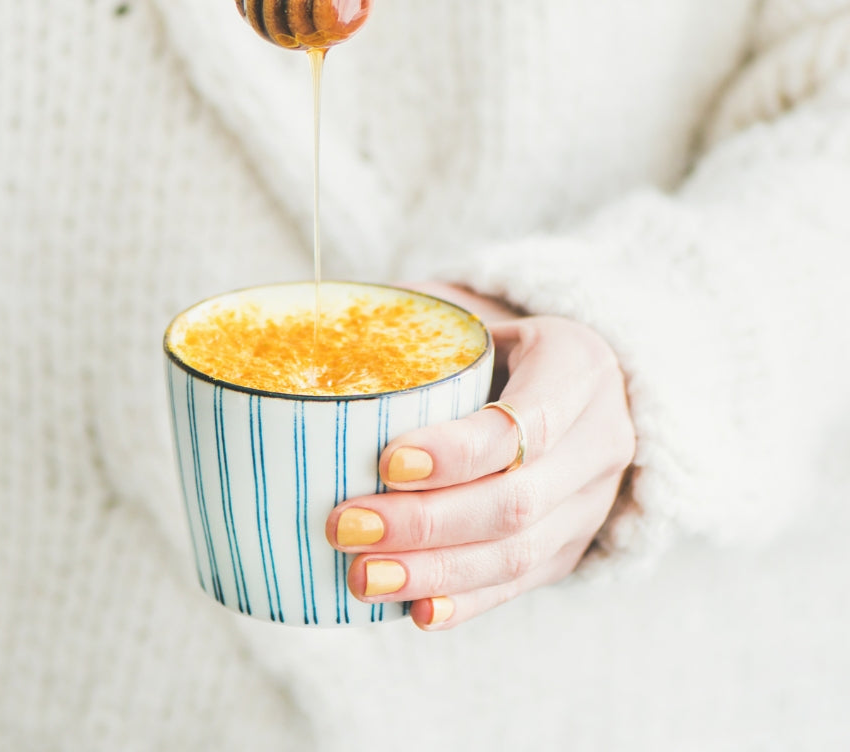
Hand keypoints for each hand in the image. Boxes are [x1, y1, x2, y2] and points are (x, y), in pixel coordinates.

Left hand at [326, 284, 635, 629]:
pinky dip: (465, 600)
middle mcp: (600, 439)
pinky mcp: (573, 547)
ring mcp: (591, 502)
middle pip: (516, 500)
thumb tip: (331, 329)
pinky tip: (414, 611)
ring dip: (435, 571)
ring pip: (518, 553)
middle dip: (426, 522)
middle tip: (345, 525)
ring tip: (362, 576)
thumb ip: (423, 326)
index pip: (525, 422)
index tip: (387, 461)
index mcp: (580, 367)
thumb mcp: (483, 319)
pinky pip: (521, 585)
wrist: (587, 388)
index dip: (458, 451)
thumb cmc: (508, 345)